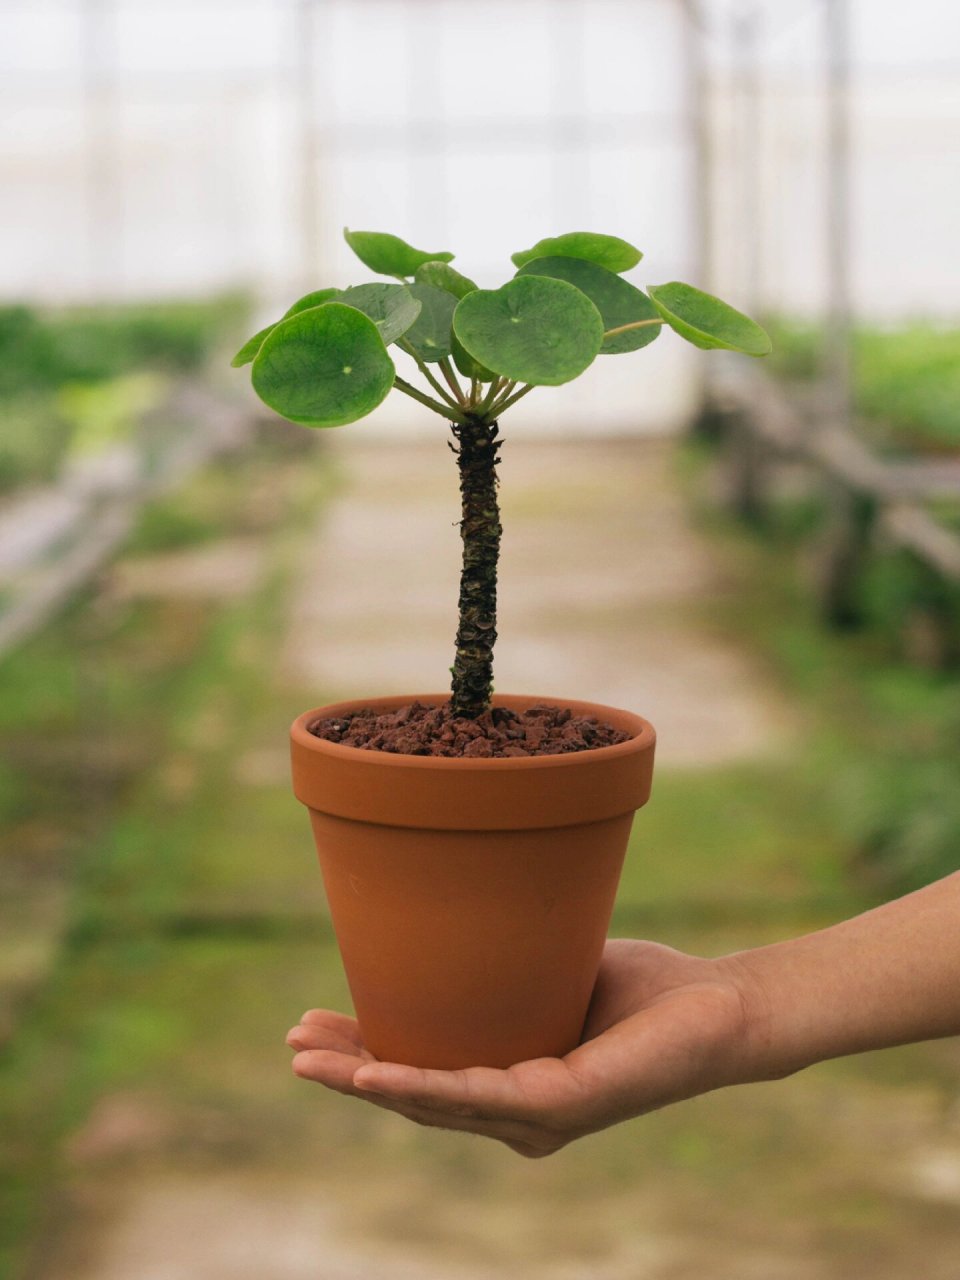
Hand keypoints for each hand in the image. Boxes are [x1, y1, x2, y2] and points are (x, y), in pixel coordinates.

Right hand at [286, 939, 756, 1157]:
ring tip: (312, 1061)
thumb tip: (446, 907)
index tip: (316, 1021)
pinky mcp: (565, 1105)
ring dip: (367, 1082)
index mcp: (510, 1082)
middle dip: (349, 1071)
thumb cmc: (642, 990)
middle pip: (416, 1095)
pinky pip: (479, 1094)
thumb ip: (502, 964)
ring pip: (434, 1102)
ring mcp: (539, 1116)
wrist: (718, 1007)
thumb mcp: (550, 968)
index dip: (365, 1054)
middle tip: (293, 1044)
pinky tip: (376, 1075)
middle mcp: (518, 1111)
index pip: (424, 1072)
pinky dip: (420, 1085)